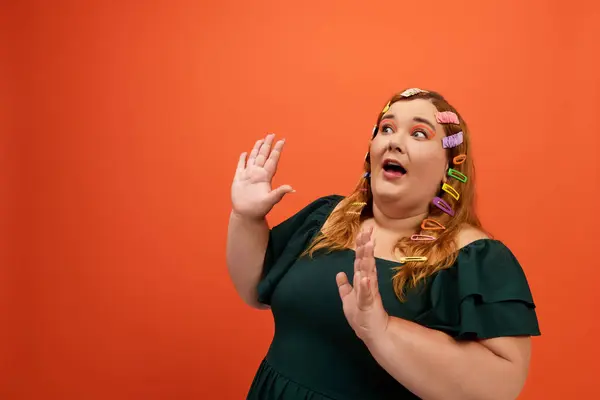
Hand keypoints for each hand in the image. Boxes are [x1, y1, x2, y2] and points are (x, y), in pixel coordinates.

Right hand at [231, 133, 293, 218]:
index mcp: (265, 177)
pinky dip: (243, 159)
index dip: (277, 150)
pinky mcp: (239, 179)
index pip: (272, 160)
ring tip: (260, 140)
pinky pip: (240, 166)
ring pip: (253, 158)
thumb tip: (292, 189)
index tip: (282, 140)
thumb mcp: (270, 200)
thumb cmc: (259, 209)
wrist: (246, 215)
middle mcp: (258, 174)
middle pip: (263, 156)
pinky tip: (245, 153)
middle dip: (267, 145)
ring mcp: (248, 176)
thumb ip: (279, 193)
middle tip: (271, 134)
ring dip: (257, 149)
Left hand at [336, 227, 388, 342]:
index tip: (363, 231)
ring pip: (367, 272)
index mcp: (362, 280)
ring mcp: (369, 292)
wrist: (374, 332)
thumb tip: (339, 273)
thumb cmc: (361, 315)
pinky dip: (365, 285)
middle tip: (368, 230)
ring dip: (367, 259)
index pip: (361, 259)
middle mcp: (367, 283)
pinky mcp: (369, 304)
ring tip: (368, 245)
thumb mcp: (348, 299)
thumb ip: (344, 286)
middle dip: (366, 246)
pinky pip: (366, 293)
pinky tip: (364, 277)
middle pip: (366, 261)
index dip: (361, 246)